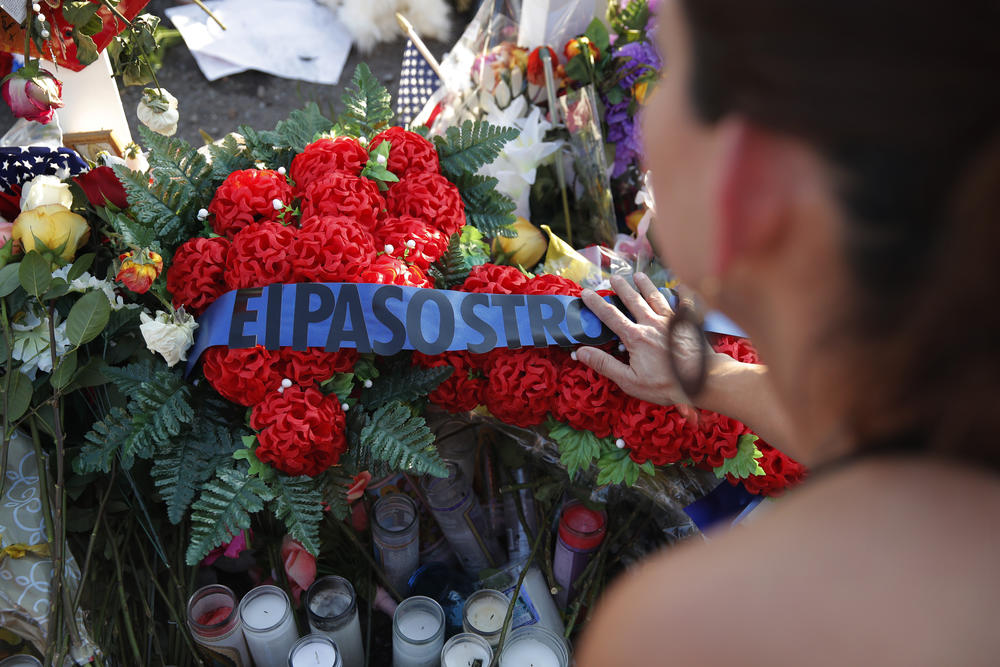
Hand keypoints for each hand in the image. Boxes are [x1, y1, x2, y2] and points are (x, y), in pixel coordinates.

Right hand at [576, 273, 707, 406]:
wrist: (703, 381)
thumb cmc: (666, 385)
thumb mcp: (629, 381)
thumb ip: (605, 364)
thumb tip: (582, 352)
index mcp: (635, 337)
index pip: (610, 316)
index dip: (596, 304)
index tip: (586, 293)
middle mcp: (652, 324)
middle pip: (633, 300)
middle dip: (622, 288)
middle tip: (613, 278)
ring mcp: (671, 322)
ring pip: (655, 298)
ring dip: (645, 286)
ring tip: (638, 276)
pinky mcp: (687, 324)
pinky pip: (684, 303)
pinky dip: (682, 293)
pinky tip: (681, 285)